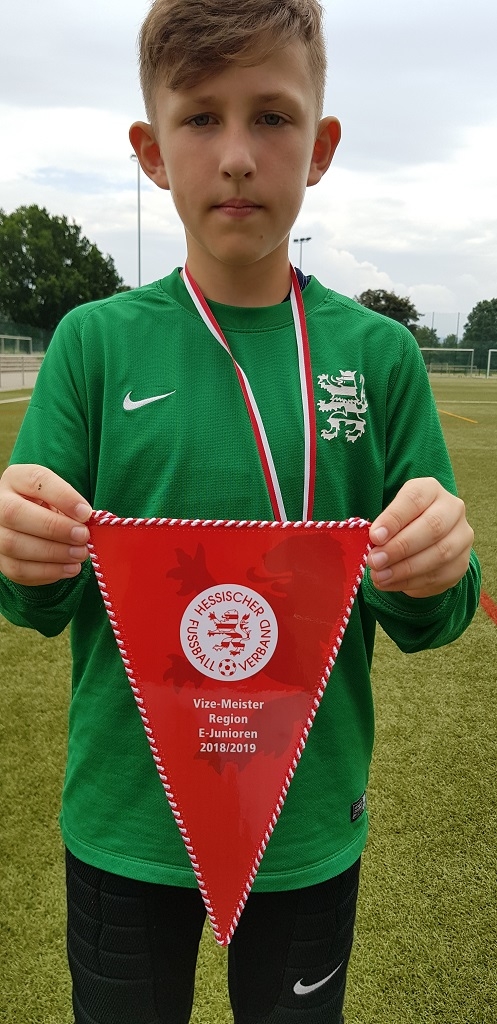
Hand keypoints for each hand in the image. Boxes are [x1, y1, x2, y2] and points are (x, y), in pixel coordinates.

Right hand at [0, 464, 91, 585]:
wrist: (33, 523)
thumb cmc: (50, 507)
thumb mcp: (59, 497)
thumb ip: (70, 504)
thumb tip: (85, 520)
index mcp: (16, 479)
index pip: (36, 480)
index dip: (62, 496)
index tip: (86, 513)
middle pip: (15, 514)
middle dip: (54, 528)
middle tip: (82, 536)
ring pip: (14, 545)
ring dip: (53, 553)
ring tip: (80, 554)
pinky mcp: (0, 560)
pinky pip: (18, 570)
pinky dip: (48, 572)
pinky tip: (70, 568)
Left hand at [367, 478, 473, 597]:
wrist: (424, 542)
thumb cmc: (400, 525)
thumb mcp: (390, 518)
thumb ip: (382, 528)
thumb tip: (373, 544)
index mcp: (430, 490)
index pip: (414, 499)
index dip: (394, 519)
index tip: (374, 537)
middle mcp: (452, 509)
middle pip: (432, 527)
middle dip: (400, 547)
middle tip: (375, 561)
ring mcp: (462, 536)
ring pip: (439, 554)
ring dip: (405, 569)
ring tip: (379, 576)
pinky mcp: (461, 563)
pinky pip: (439, 575)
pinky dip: (412, 583)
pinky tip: (390, 584)